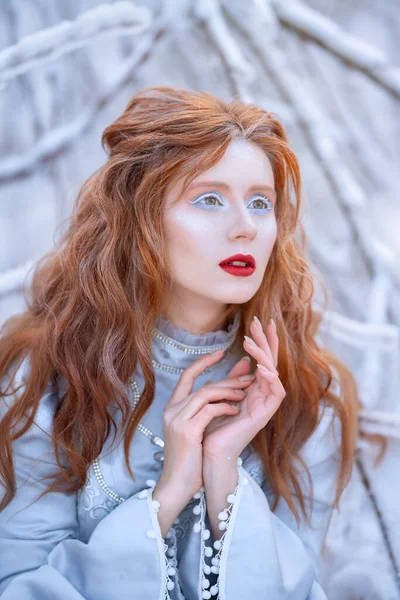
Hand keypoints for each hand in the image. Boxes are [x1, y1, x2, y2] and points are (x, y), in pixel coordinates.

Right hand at [158, 350, 254, 500]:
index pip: (187, 376)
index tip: (220, 353)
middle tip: (248, 378)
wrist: (177, 485)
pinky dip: (225, 407)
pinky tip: (236, 410)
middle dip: (227, 380)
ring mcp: (177, 420)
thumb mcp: (198, 429)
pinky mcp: (187, 431)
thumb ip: (209, 407)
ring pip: (206, 393)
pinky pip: (209, 410)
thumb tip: (225, 390)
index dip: (203, 362)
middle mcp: (172, 410)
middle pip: (202, 384)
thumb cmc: (190, 459)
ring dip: (229, 392)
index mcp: (172, 408)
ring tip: (245, 394)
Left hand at [202, 317, 285, 463]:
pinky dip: (269, 377)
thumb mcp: (222, 395)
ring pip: (273, 372)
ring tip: (251, 342)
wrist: (209, 452)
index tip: (258, 321)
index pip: (262, 359)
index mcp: (254, 389)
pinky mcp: (265, 415)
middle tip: (261, 322)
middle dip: (266, 341)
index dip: (262, 340)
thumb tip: (242, 360)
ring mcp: (265, 404)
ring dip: (264, 355)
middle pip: (270, 361)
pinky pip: (275, 392)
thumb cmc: (214, 426)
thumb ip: (233, 379)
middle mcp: (262, 394)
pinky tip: (260, 366)